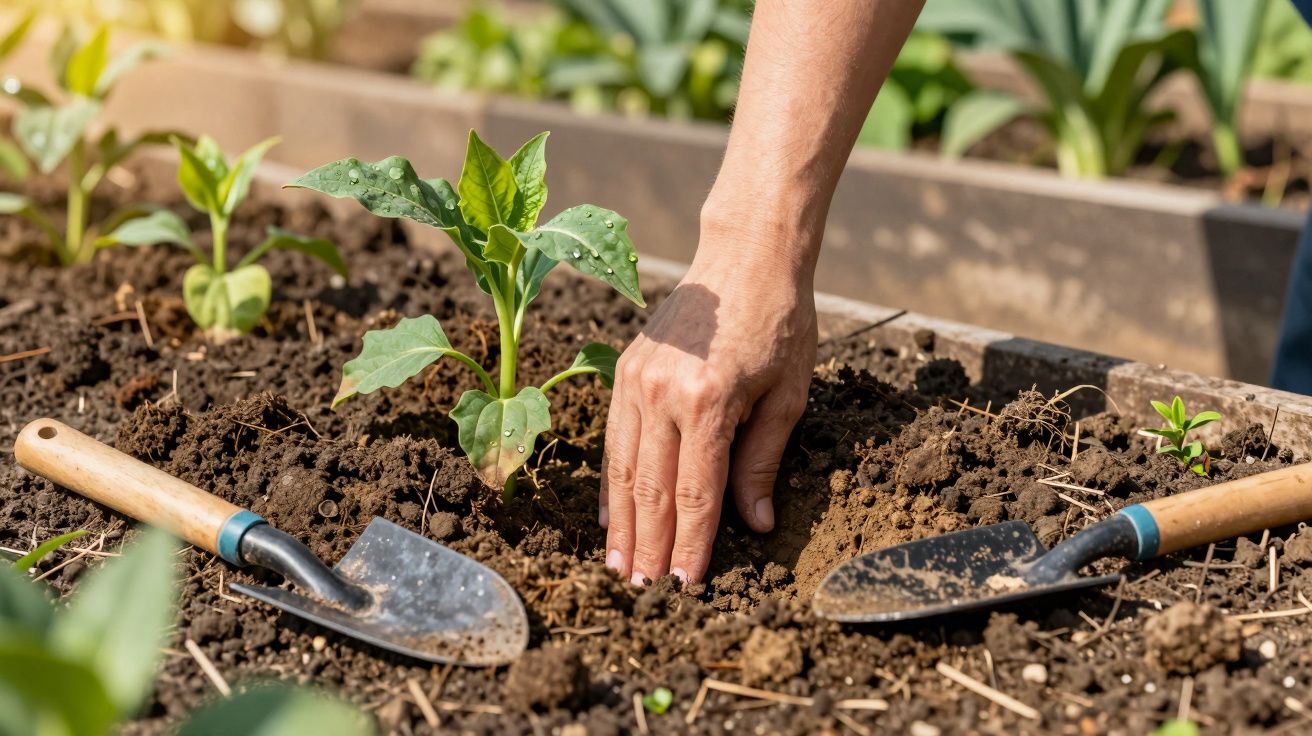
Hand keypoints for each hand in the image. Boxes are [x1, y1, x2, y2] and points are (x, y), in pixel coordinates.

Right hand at [601, 221, 816, 584]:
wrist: (743, 253)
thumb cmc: (778, 320)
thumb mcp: (788, 394)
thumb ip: (762, 461)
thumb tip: (756, 524)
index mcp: (708, 400)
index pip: (695, 493)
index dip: (691, 545)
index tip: (684, 585)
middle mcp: (662, 392)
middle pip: (650, 489)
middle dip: (648, 546)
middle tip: (641, 593)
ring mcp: (635, 379)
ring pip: (622, 468)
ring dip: (621, 524)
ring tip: (618, 568)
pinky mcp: (623, 369)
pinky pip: (613, 438)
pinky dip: (611, 482)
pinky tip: (611, 516)